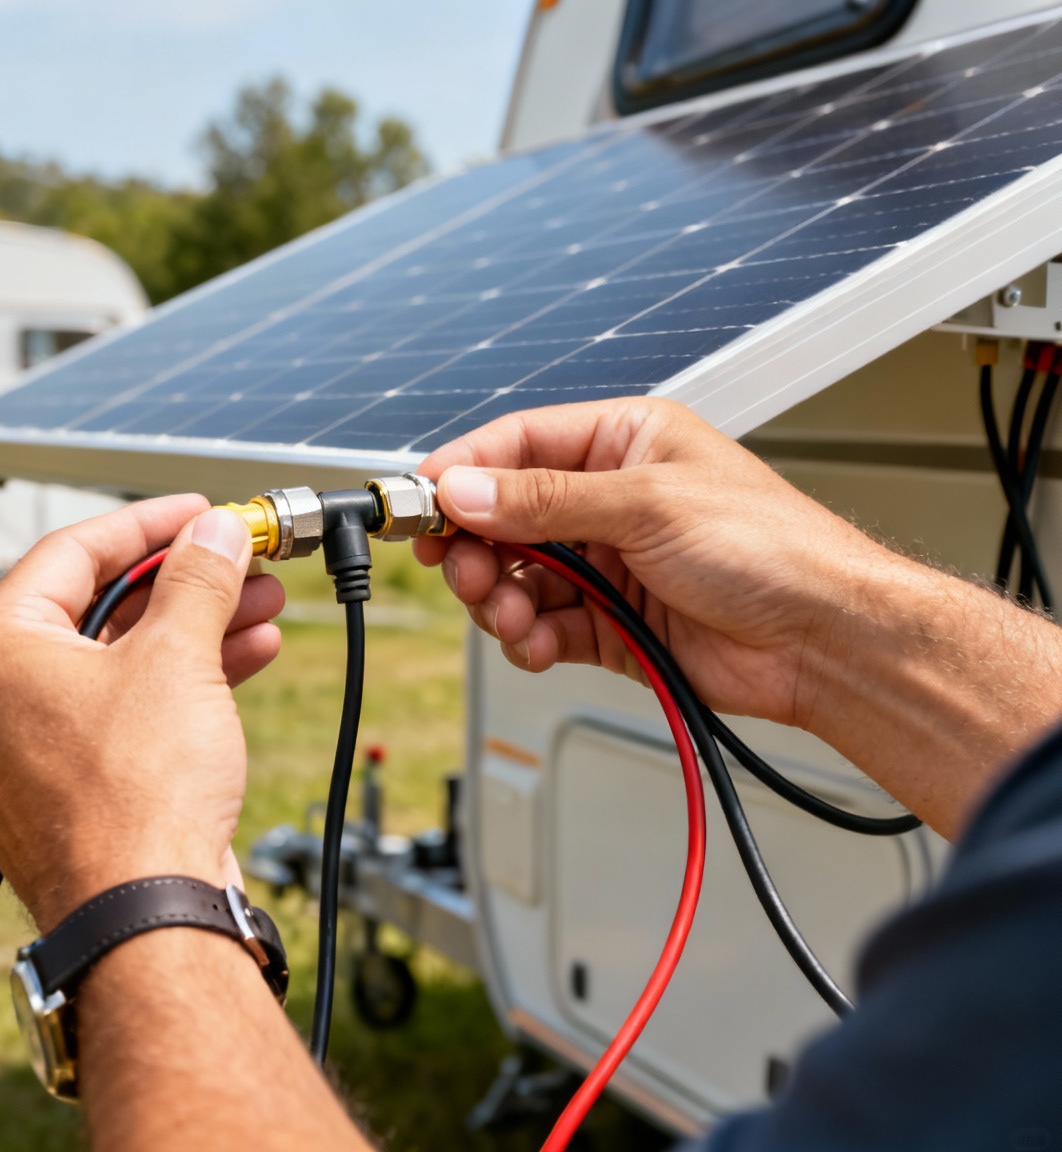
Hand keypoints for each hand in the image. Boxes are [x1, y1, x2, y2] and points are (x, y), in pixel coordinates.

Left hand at [0, 496, 283, 930]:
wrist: (144, 920)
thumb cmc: (138, 795)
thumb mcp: (177, 659)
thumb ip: (196, 580)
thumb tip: (215, 533)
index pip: (70, 553)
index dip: (148, 523)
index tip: (200, 511)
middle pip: (95, 612)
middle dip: (182, 585)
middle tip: (243, 562)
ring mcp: (16, 757)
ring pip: (110, 669)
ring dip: (189, 636)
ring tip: (260, 611)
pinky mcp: (56, 799)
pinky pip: (112, 721)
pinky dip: (170, 691)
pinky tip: (239, 666)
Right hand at [413, 397, 903, 728]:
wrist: (824, 641)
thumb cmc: (773, 550)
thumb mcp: (646, 505)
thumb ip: (544, 499)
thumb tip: (466, 488)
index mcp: (623, 442)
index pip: (516, 443)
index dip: (462, 471)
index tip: (421, 504)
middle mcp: (608, 499)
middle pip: (503, 515)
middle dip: (477, 548)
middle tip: (467, 572)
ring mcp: (607, 563)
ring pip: (516, 575)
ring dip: (501, 599)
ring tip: (513, 614)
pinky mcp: (608, 622)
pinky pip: (542, 625)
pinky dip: (528, 637)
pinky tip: (538, 642)